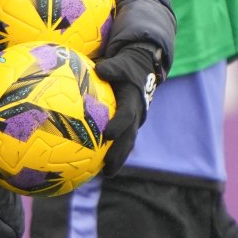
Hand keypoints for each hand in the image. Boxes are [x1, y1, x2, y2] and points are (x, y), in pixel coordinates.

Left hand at [94, 42, 163, 175]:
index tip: (107, 134)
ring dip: (118, 159)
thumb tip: (100, 69)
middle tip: (108, 168)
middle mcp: (136, 115)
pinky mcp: (128, 127)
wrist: (141, 71)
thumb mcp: (120, 64)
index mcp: (133, 101)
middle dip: (120, 153)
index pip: (127, 115)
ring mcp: (134, 123)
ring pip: (127, 144)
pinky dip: (111, 153)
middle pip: (129, 138)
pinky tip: (96, 165)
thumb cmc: (125, 67)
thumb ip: (111, 67)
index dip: (119, 125)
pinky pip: (120, 142)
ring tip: (106, 174)